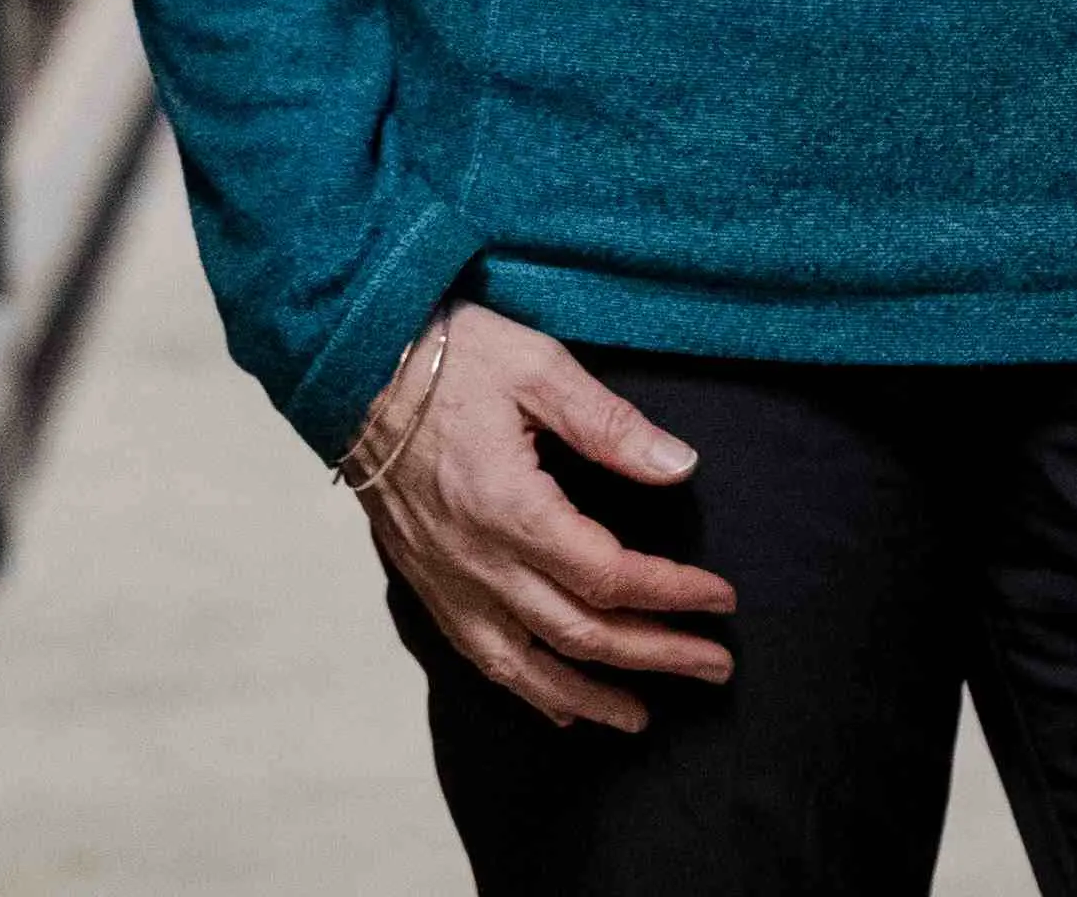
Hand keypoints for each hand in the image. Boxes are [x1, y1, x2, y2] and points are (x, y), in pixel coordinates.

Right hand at [353, 302, 741, 732]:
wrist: (355, 369)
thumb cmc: (450, 359)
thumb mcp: (536, 366)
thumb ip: (609, 424)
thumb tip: (679, 466)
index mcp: (512, 508)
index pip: (609, 575)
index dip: (672, 593)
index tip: (721, 599)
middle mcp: (479, 561)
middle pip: (580, 632)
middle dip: (655, 655)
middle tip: (713, 665)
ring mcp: (449, 581)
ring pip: (528, 664)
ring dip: (592, 696)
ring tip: (642, 718)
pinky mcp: (428, 585)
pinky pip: (481, 657)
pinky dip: (527, 688)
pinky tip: (559, 705)